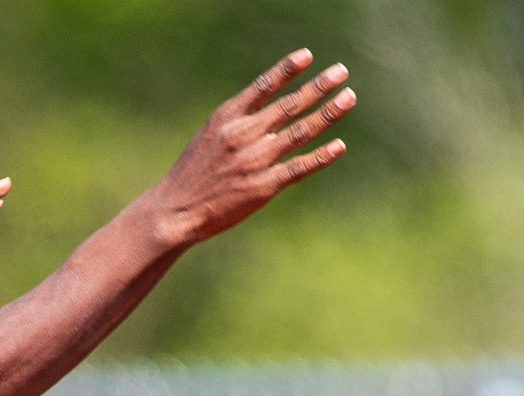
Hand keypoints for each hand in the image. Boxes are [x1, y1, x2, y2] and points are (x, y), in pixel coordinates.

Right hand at [147, 50, 354, 249]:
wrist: (174, 211)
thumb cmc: (192, 175)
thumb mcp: (208, 137)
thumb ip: (238, 121)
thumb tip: (271, 109)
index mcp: (227, 119)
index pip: (263, 87)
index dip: (287, 70)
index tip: (308, 56)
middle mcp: (243, 135)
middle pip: (288, 106)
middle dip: (318, 87)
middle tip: (341, 72)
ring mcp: (255, 161)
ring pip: (299, 132)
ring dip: (327, 114)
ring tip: (348, 98)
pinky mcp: (262, 187)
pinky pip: (298, 168)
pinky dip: (320, 157)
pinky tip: (339, 146)